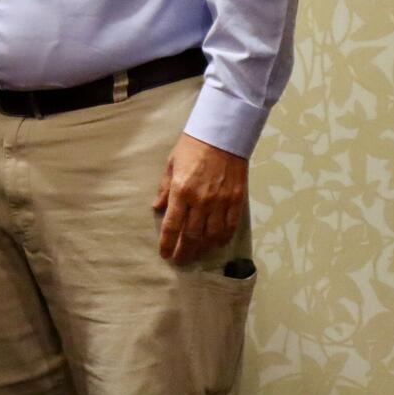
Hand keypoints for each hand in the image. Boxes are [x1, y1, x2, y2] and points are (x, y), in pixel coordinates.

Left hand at [152, 133, 246, 264]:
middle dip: (184, 252)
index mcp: (181, 190)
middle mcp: (200, 200)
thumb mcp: (171, 164)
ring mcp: (220, 202)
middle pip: (191, 235)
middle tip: (180, 260)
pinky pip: (230, 226)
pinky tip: (217, 243)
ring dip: (203, 248)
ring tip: (197, 253)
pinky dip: (223, 238)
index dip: (167, 243)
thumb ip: (164, 188)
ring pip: (211, 235)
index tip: (164, 254)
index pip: (171, 225)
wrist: (222, 134)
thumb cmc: (192, 146)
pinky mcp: (236, 200)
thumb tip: (157, 208)